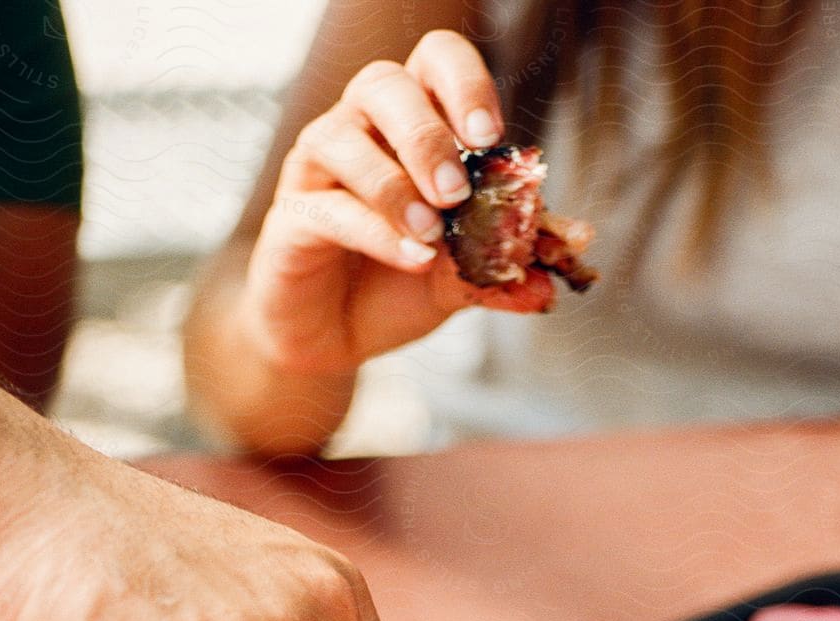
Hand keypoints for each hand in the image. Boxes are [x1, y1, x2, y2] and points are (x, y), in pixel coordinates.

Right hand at [242, 31, 550, 375]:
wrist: (334, 338)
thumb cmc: (393, 288)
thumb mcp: (457, 282)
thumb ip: (497, 274)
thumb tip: (545, 284)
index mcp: (410, 124)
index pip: (434, 63)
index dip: (464, 84)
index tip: (488, 136)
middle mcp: (361, 128)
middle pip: (385, 84)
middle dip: (426, 135)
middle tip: (456, 192)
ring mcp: (320, 167)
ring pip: (344, 137)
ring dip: (395, 185)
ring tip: (431, 234)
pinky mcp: (294, 215)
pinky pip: (331, 206)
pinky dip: (376, 232)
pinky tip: (412, 258)